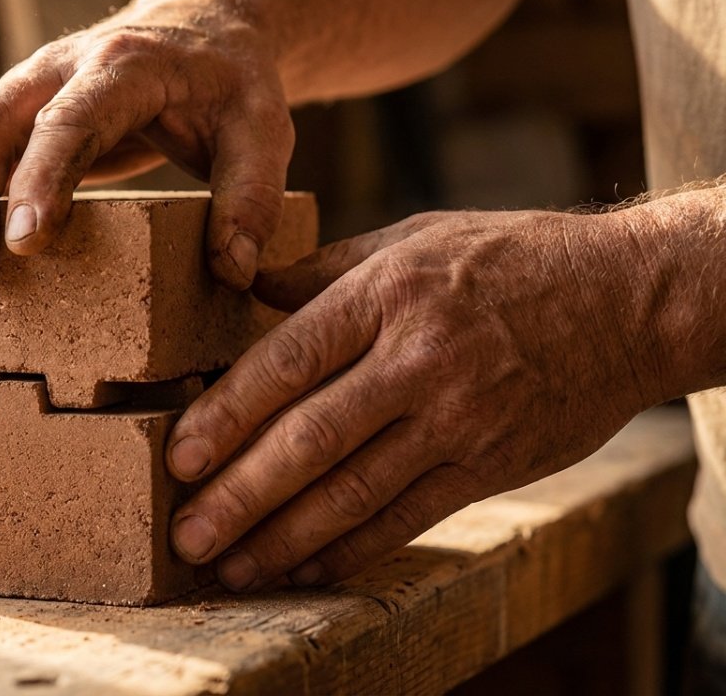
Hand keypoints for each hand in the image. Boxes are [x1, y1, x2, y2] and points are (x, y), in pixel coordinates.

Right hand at [0, 0, 294, 295]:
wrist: (201, 27)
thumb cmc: (229, 84)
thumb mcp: (263, 130)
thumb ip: (252, 196)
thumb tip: (233, 270)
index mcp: (122, 68)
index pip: (71, 120)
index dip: (42, 178)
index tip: (27, 242)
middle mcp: (58, 71)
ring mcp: (24, 91)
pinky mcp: (11, 117)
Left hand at [164, 208, 677, 590]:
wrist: (629, 299)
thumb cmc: (510, 259)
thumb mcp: (415, 238)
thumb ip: (328, 268)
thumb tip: (251, 287)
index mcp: (387, 294)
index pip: (289, 361)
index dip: (228, 414)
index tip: (179, 456)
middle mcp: (418, 360)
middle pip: (310, 438)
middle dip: (240, 495)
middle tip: (186, 535)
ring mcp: (457, 419)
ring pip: (353, 491)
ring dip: (284, 538)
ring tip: (231, 566)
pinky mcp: (490, 464)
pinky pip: (407, 517)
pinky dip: (352, 549)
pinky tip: (305, 568)